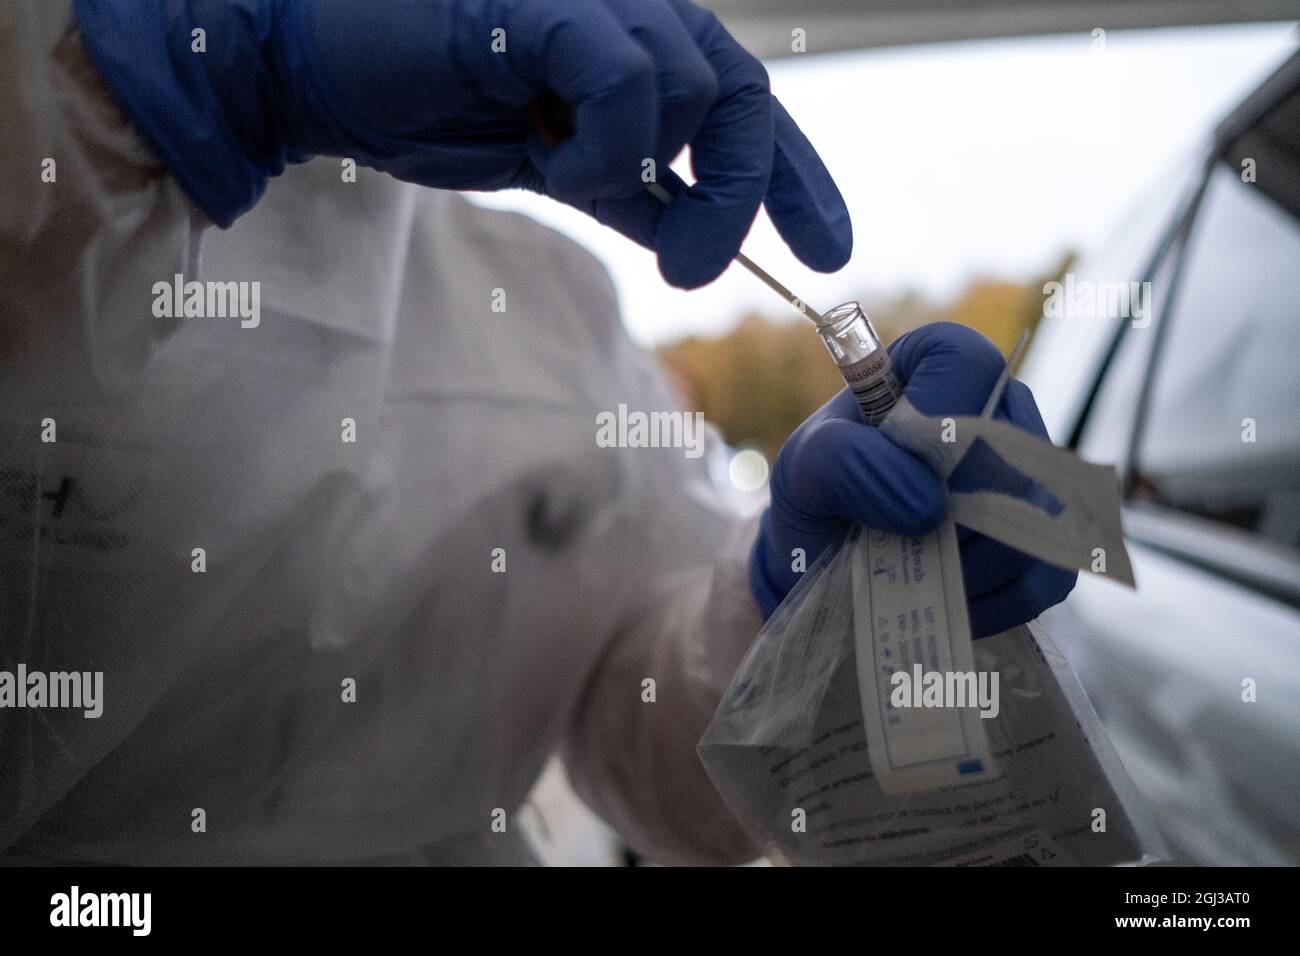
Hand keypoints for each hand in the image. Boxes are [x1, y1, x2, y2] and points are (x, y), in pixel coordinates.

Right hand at [72, 0, 851, 288]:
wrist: (319, 71)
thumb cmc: (432, 106)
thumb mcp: (558, 164)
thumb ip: (632, 190)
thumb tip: (699, 235)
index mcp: (643, 42)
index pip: (751, 103)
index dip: (800, 176)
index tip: (830, 252)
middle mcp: (632, 5)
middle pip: (743, 95)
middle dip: (737, 192)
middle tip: (689, 267)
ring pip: (689, 88)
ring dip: (639, 166)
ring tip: (561, 167)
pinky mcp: (539, 0)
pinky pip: (625, 75)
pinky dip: (606, 135)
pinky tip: (553, 147)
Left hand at [749, 322, 1077, 637]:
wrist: (829, 561)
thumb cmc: (819, 496)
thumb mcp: (804, 471)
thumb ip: (845, 464)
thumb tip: (927, 503)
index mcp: (937, 365)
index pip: (968, 363)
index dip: (939, 415)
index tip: (898, 465)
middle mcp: (1000, 409)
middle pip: (1014, 451)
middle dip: (951, 512)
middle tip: (896, 540)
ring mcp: (1033, 477)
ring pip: (1037, 521)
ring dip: (967, 566)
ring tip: (911, 575)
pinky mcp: (1046, 544)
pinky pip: (1047, 576)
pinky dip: (992, 604)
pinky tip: (943, 603)